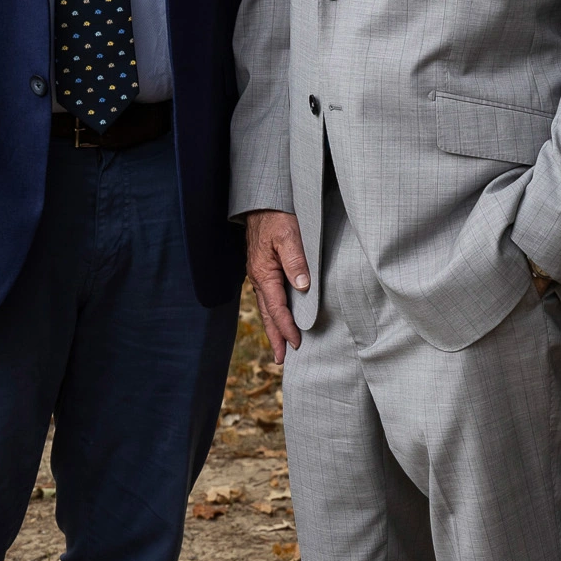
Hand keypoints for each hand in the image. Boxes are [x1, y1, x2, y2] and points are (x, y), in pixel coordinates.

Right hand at [245, 209, 309, 363]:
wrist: (262, 202)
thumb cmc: (277, 217)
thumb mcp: (289, 235)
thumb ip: (296, 261)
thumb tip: (303, 287)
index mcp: (263, 273)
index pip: (276, 308)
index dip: (287, 327)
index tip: (297, 343)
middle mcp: (258, 277)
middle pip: (266, 314)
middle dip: (275, 336)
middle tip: (281, 359)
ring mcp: (259, 274)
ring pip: (265, 307)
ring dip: (273, 328)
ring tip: (279, 347)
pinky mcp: (263, 269)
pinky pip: (267, 297)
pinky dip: (272, 312)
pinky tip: (277, 318)